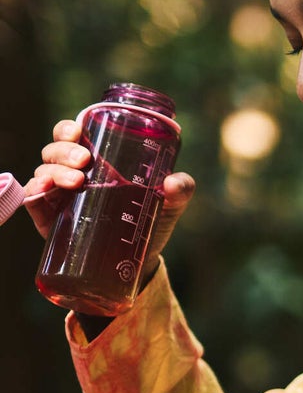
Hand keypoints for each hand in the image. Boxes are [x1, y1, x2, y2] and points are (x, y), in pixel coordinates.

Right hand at [25, 118, 194, 277]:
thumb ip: (180, 190)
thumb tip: (173, 183)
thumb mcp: (169, 205)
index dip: (69, 129)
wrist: (139, 263)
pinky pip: (33, 198)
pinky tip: (44, 190)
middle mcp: (73, 174)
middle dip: (65, 150)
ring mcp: (59, 196)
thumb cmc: (150, 223)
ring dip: (54, 170)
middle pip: (55, 150)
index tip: (79, 131)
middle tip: (85, 161)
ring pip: (44, 170)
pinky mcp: (50, 218)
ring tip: (76, 181)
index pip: (73, 136)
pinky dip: (34, 191)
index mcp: (97, 161)